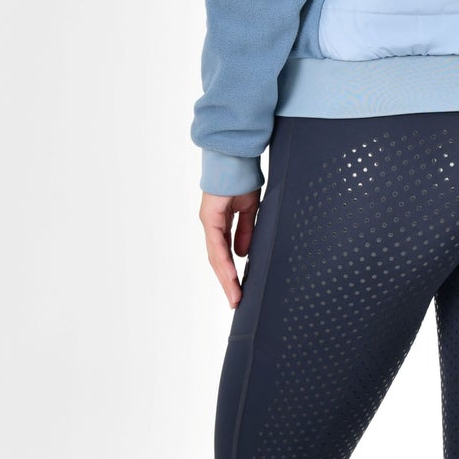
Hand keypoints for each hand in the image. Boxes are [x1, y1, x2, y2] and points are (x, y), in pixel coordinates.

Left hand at [200, 189, 261, 308]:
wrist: (237, 157)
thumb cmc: (242, 177)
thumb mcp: (249, 209)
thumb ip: (245, 231)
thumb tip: (242, 254)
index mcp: (220, 222)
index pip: (223, 254)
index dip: (230, 273)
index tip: (238, 290)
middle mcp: (211, 224)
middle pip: (217, 260)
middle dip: (227, 282)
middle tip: (236, 301)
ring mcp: (209, 220)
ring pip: (215, 256)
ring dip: (225, 278)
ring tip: (235, 296)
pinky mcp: (210, 216)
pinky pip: (217, 244)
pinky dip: (224, 261)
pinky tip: (230, 275)